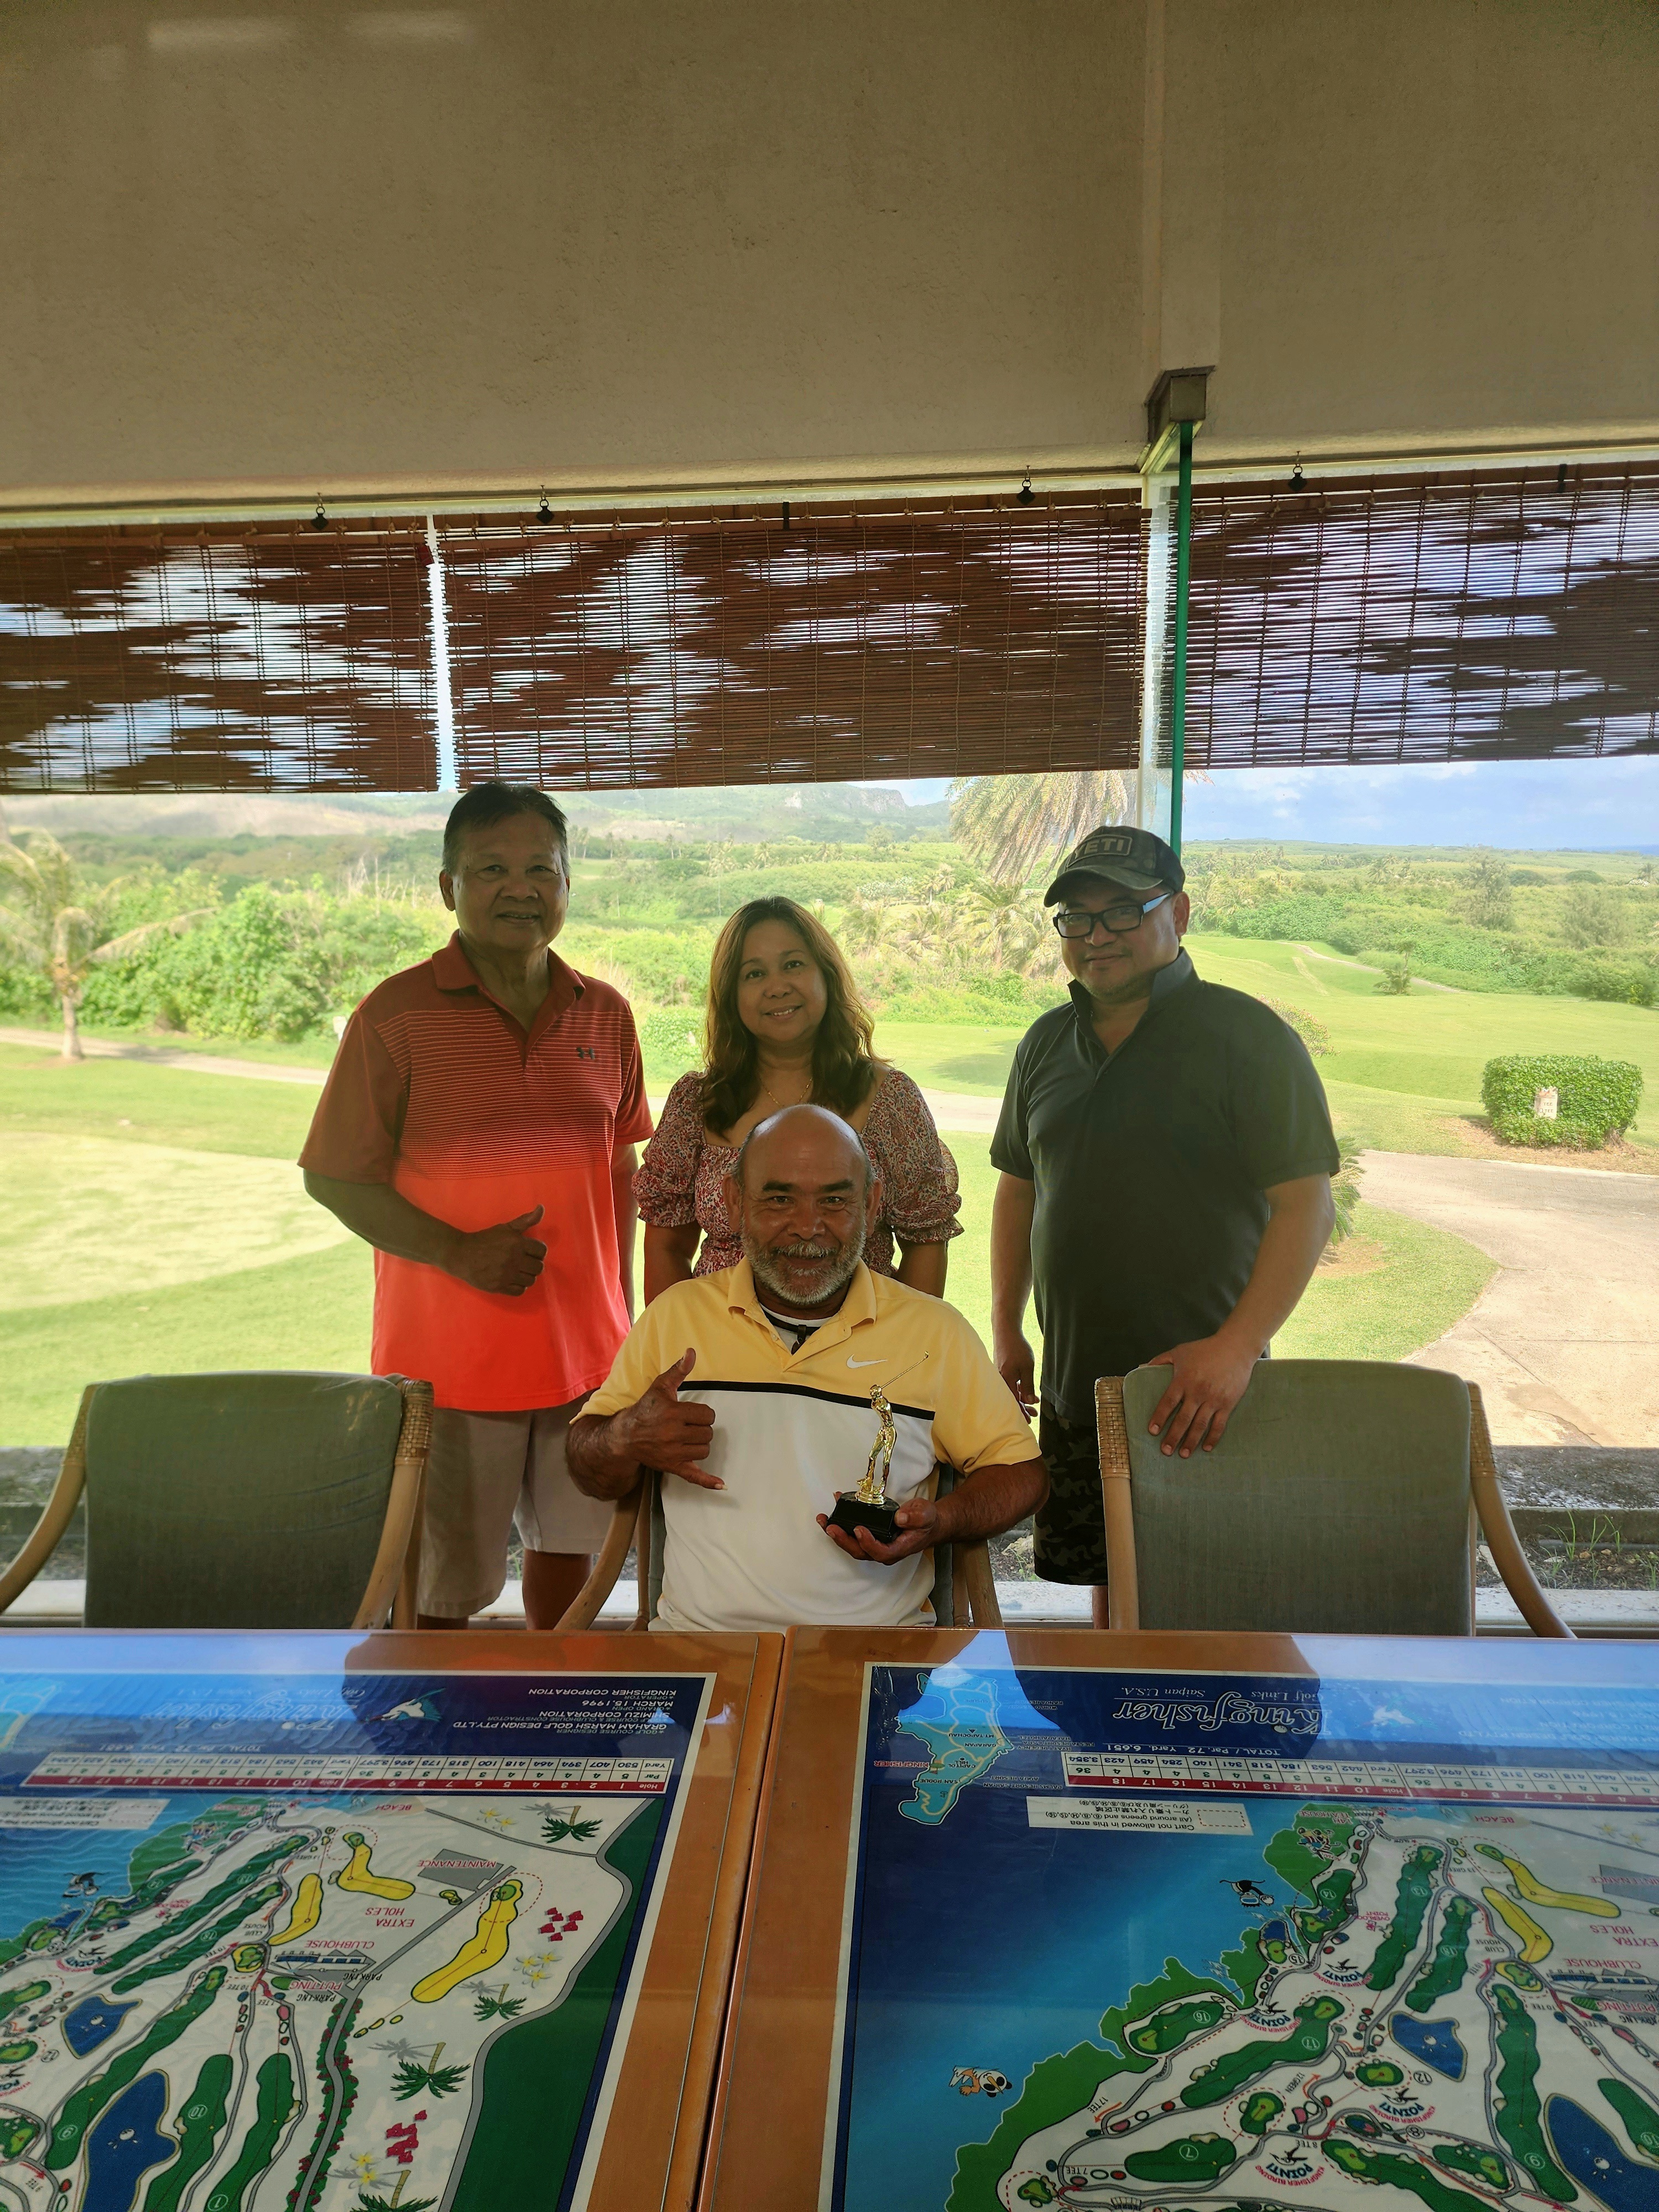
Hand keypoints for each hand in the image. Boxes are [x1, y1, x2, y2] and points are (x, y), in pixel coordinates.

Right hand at [451, 1206, 546, 1295]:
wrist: (462, 1254)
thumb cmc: (485, 1239)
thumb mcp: (506, 1227)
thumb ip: (526, 1220)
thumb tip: (541, 1208)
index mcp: (517, 1243)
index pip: (541, 1251)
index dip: (537, 1251)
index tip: (529, 1251)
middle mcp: (514, 1260)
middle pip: (538, 1267)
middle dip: (533, 1264)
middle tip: (524, 1262)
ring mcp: (507, 1275)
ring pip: (531, 1280)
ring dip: (527, 1276)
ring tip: (518, 1271)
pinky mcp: (499, 1287)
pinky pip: (520, 1291)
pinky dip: (519, 1286)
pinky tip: (512, 1280)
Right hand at [616, 1350, 721, 1489]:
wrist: (625, 1436)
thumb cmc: (645, 1409)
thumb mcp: (660, 1386)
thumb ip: (678, 1371)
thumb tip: (691, 1352)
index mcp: (673, 1414)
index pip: (707, 1415)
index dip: (702, 1413)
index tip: (691, 1413)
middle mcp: (673, 1435)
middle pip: (707, 1433)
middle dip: (700, 1428)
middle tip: (686, 1425)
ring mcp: (673, 1453)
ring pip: (704, 1451)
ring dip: (699, 1445)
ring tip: (686, 1438)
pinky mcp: (672, 1467)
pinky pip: (694, 1477)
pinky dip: (708, 1482)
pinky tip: (722, 1485)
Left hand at [817, 1493, 939, 1565]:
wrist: (927, 1524)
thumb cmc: (926, 1521)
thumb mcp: (926, 1514)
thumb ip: (915, 1517)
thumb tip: (900, 1517)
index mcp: (898, 1549)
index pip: (880, 1552)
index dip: (867, 1542)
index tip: (859, 1529)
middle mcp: (884, 1550)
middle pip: (860, 1551)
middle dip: (842, 1540)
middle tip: (830, 1526)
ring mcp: (875, 1545)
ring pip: (853, 1545)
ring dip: (836, 1533)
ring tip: (823, 1519)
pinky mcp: (870, 1538)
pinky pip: (852, 1535)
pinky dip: (841, 1524)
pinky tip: (833, 1511)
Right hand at [995, 1332, 1036, 1416]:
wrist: (1005, 1331)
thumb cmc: (1017, 1348)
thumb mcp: (1027, 1367)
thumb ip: (1028, 1385)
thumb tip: (1030, 1401)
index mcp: (1006, 1380)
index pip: (1013, 1402)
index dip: (1021, 1412)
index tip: (1029, 1420)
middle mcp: (1000, 1380)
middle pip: (1010, 1399)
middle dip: (1022, 1407)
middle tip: (1034, 1414)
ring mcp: (999, 1374)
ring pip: (1010, 1391)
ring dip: (1021, 1398)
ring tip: (1032, 1402)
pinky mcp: (1000, 1369)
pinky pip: (1008, 1384)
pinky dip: (1017, 1389)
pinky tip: (1024, 1389)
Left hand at [1144, 1334, 1259, 1456]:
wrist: (1235, 1348)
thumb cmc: (1205, 1349)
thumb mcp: (1179, 1351)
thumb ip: (1160, 1360)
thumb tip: (1141, 1368)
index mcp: (1183, 1380)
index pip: (1168, 1402)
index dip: (1159, 1418)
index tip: (1152, 1431)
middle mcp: (1197, 1392)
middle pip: (1183, 1419)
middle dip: (1173, 1436)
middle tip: (1165, 1451)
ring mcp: (1213, 1399)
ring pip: (1200, 1425)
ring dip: (1191, 1441)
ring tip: (1183, 1454)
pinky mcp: (1227, 1403)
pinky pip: (1219, 1425)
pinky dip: (1212, 1438)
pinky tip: (1206, 1447)